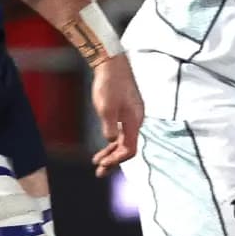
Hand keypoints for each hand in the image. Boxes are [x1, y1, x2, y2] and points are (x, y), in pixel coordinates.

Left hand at [90, 55, 143, 177]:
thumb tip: (111, 141)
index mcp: (133, 121)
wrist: (111, 63)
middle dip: (113, 161)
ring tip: (98, 161)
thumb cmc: (109, 84)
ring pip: (124, 139)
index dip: (116, 160)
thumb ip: (110, 126)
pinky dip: (114, 140)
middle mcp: (136, 119)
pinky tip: (106, 143)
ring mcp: (132, 114)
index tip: (102, 165)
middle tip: (98, 172)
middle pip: (127, 147)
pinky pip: (122, 130)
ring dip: (111, 152)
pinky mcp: (127, 109)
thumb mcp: (105, 107)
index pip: (129, 149)